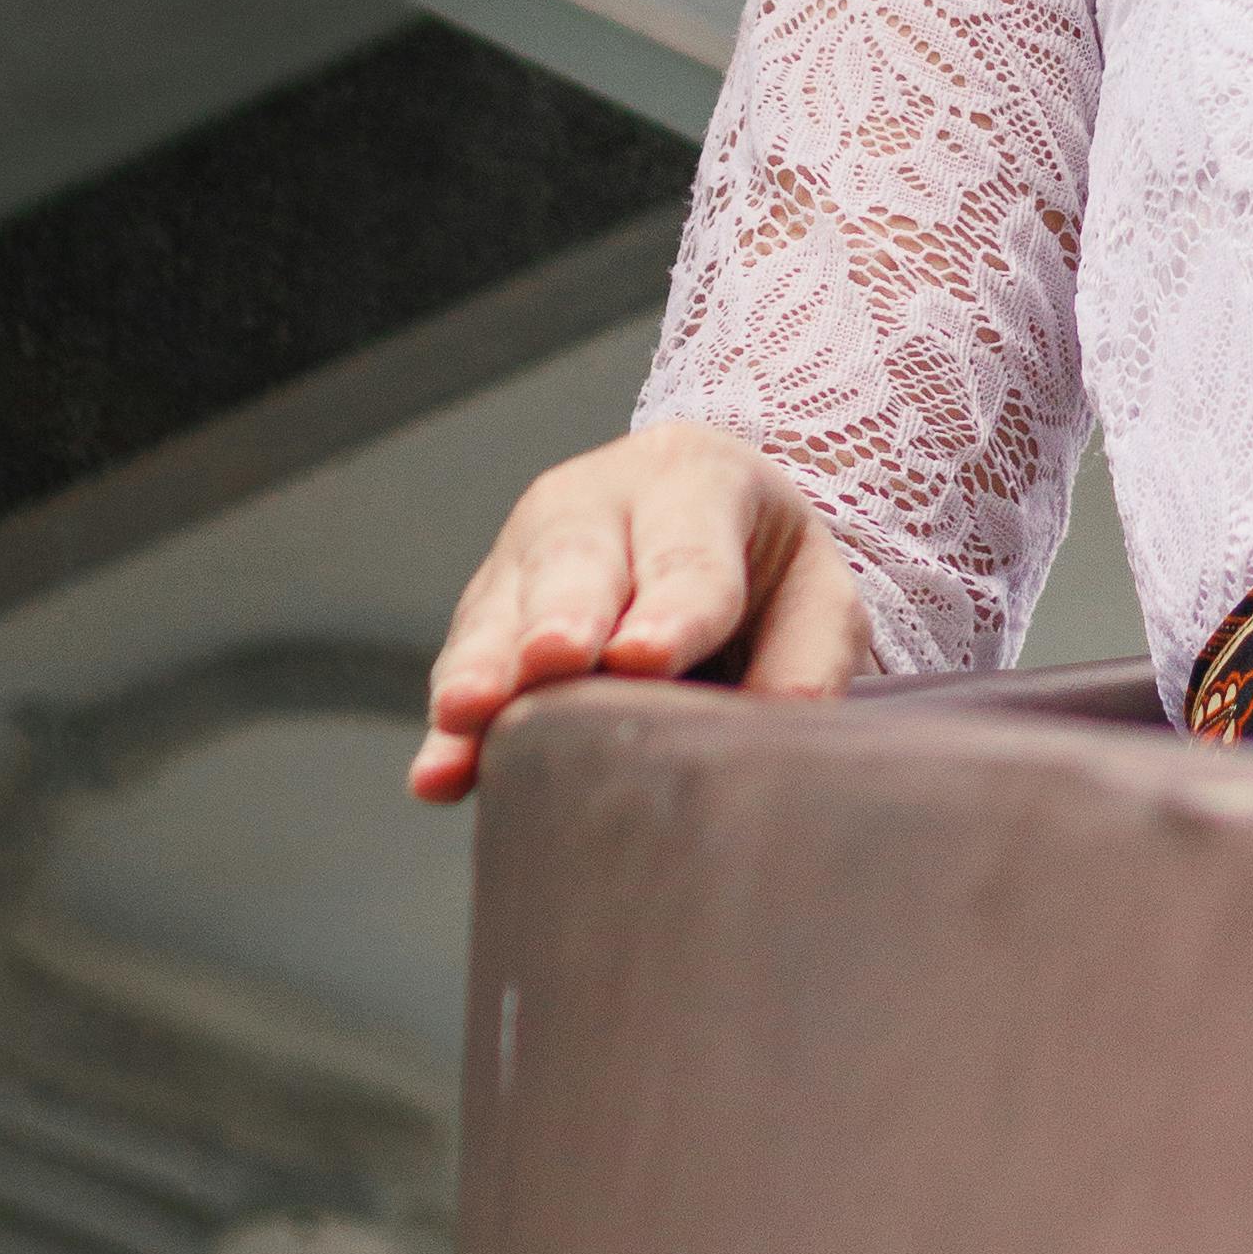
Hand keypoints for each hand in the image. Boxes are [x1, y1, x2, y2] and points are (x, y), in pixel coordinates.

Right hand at [409, 422, 865, 804]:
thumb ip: (810, 653)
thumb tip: (785, 727)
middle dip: (563, 614)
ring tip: (471, 715)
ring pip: (502, 612)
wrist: (697, 523)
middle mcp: (596, 501)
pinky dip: (449, 727)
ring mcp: (526, 552)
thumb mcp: (814, 590)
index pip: (689, 552)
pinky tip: (438, 775)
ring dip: (485, 669)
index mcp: (694, 479)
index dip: (671, 608)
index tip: (648, 657)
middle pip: (577, 563)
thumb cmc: (763, 568)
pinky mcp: (485, 611)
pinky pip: (461, 666)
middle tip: (555, 661)